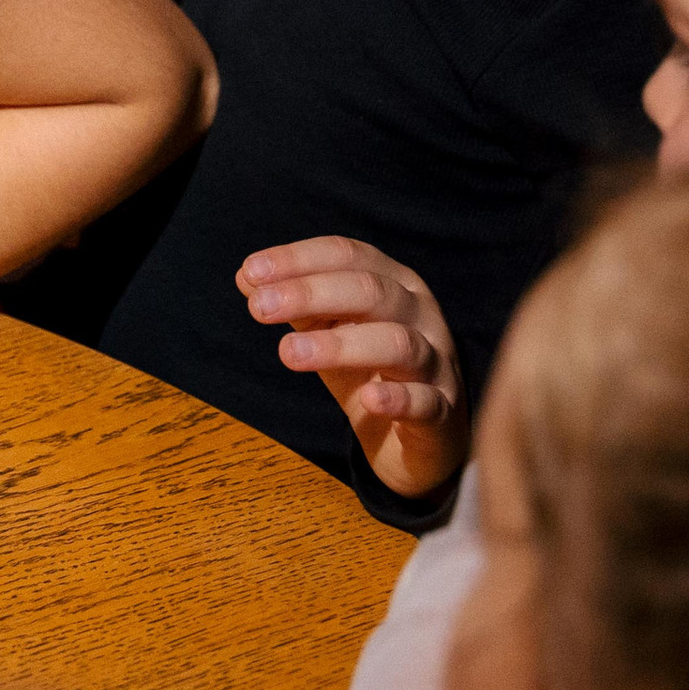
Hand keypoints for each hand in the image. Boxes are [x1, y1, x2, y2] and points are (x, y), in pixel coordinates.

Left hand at [239, 236, 466, 496]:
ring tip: (288, 352)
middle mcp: (420, 314)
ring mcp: (436, 362)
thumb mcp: (328, 329)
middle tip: (258, 308)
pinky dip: (398, 399)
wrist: (421, 434)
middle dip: (310, 293)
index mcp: (393, 282)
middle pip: (371, 291)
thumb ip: (294, 304)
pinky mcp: (442, 410)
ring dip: (339, 345)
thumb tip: (247, 277)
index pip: (347, 256)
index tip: (250, 272)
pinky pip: (426, 402)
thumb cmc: (369, 367)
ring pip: (398, 343)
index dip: (298, 259)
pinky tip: (369, 400)